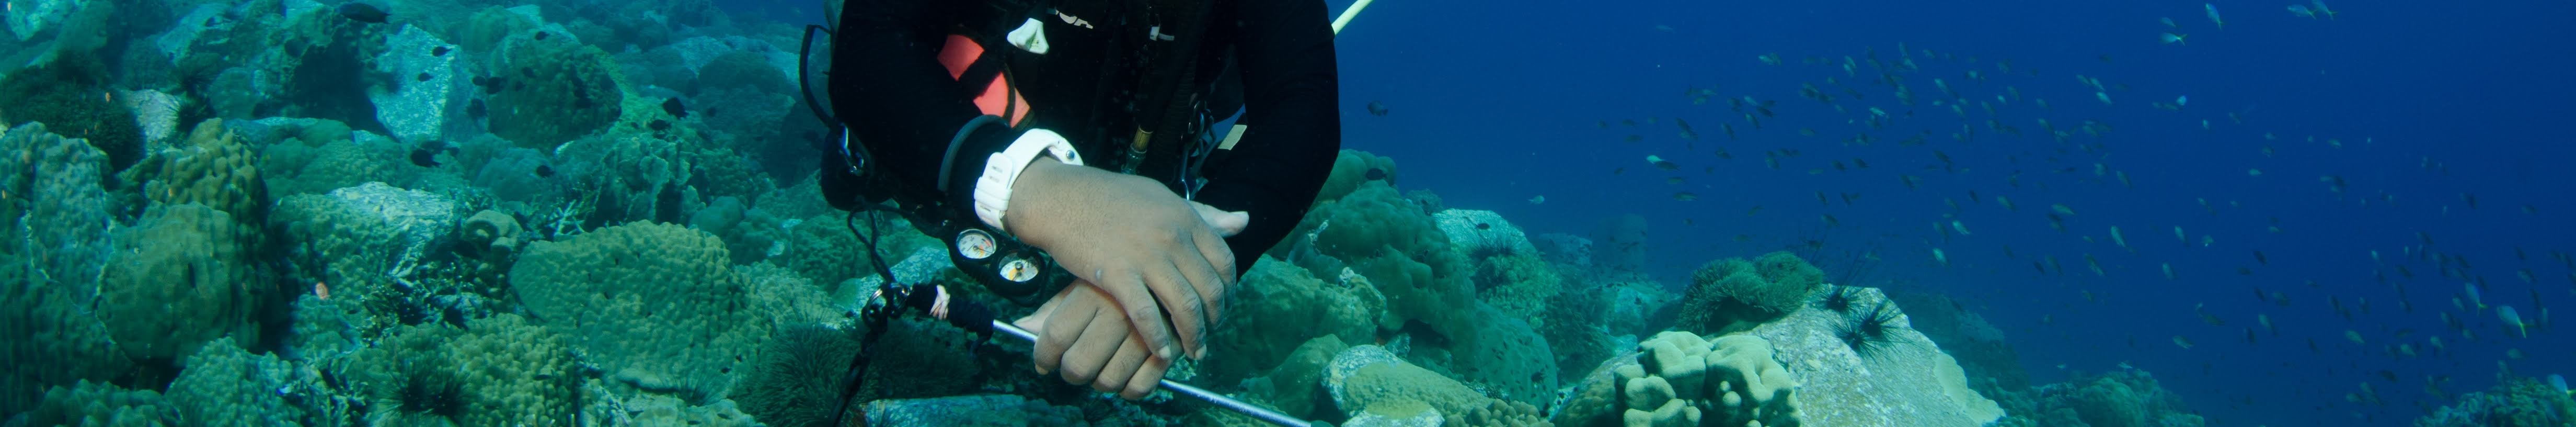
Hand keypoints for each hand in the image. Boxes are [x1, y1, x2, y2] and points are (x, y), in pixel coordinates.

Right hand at [1001, 158, 1249, 360]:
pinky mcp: (1117, 275)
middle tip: (1210, 335)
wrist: (1063, 198)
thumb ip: (1203, 214)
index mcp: (1185, 217)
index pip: (1224, 261)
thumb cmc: (1112, 197)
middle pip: (1209, 288)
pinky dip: (1159, 338)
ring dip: (1194, 336)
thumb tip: (1244, 221)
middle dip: (1215, 319)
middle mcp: (1172, 237)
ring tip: (1194, 352)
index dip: (1229, 290)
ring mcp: (1145, 256)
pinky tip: (1162, 352)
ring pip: (1184, 306)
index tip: (1223, 307)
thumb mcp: (1163, 198)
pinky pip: (1147, 315)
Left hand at [1014, 279, 1169, 398]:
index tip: (1043, 361)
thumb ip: (1054, 307)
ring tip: (1102, 369)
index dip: (1043, 355)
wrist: (1179, 261)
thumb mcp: (1086, 282)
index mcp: (1094, 291)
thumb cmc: (1123, 277)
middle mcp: (1118, 312)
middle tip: (1073, 367)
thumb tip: (1021, 327)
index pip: (1055, 334)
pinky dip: (1129, 389)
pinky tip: (1127, 375)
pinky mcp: (1171, 348)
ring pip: (1107, 381)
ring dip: (1100, 382)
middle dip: (1070, 373)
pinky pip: (1139, 388)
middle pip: (1078, 364)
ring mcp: (1146, 332)